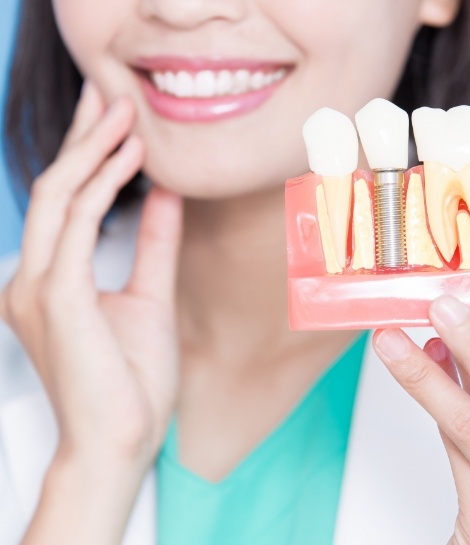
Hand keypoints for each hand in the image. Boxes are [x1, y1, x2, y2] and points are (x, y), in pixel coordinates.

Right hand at [0, 82, 182, 469]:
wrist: (122, 441)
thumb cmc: (131, 379)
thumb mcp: (150, 295)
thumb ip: (153, 244)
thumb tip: (165, 195)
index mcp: (52, 280)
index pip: (65, 202)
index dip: (87, 156)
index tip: (117, 122)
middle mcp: (33, 277)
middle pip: (54, 187)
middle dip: (83, 138)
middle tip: (112, 96)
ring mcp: (38, 286)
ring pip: (59, 195)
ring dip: (93, 149)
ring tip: (126, 113)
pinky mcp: (56, 296)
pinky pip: (75, 223)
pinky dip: (102, 184)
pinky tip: (133, 157)